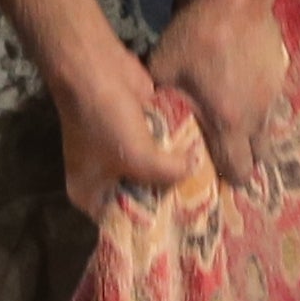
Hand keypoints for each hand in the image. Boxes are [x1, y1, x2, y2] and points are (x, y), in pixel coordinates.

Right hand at [53, 32, 205, 212]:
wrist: (94, 67)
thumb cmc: (106, 120)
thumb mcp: (139, 158)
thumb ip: (170, 174)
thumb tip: (193, 170)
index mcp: (90, 195)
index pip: (122, 226)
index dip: (149, 230)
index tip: (181, 233)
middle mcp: (104, 180)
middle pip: (142, 200)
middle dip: (168, 200)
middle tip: (203, 212)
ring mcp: (121, 156)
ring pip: (155, 174)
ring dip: (176, 174)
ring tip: (209, 189)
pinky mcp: (138, 134)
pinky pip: (161, 152)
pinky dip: (176, 152)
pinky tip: (202, 160)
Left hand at [150, 0, 295, 194]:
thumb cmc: (198, 36)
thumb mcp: (164, 67)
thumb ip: (158, 95)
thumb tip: (144, 109)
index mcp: (229, 122)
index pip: (238, 170)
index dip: (228, 179)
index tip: (216, 178)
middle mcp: (257, 115)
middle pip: (259, 155)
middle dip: (244, 159)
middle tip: (224, 154)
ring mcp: (273, 95)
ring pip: (268, 128)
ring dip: (252, 132)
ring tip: (233, 123)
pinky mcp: (280, 74)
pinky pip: (271, 102)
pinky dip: (258, 105)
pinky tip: (242, 90)